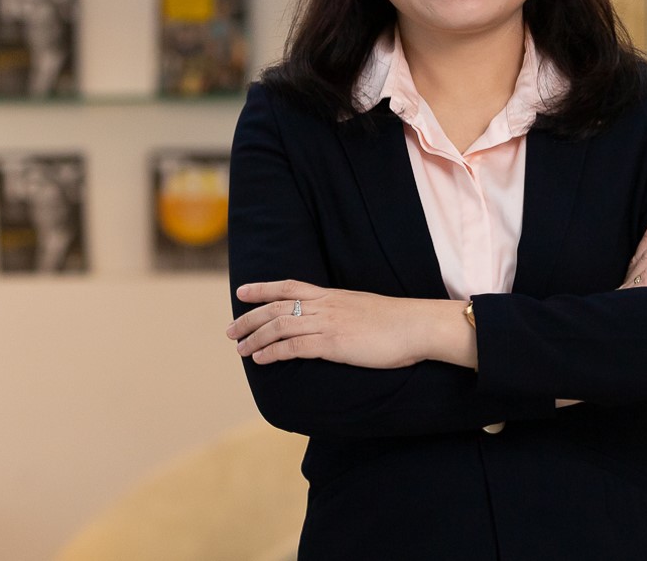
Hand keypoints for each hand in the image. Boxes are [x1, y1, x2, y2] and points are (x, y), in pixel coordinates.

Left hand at [228, 280, 474, 368]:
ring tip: (240, 349)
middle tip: (230, 330)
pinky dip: (272, 352)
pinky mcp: (332, 343)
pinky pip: (293, 347)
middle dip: (249, 318)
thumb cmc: (396, 321)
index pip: (288, 286)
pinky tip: (260, 359)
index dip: (262, 288)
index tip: (242, 292)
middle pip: (275, 307)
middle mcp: (324, 305)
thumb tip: (331, 323)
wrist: (416, 325)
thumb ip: (343, 312)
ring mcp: (327, 323)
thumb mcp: (363, 308)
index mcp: (331, 295)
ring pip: (279, 326)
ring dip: (254, 338)